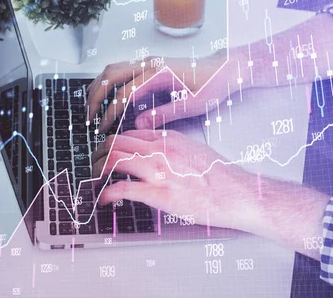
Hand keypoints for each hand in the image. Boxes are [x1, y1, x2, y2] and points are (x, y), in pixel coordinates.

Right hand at [87, 50, 242, 132]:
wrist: (225, 68)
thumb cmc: (213, 85)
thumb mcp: (192, 105)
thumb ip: (163, 114)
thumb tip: (138, 125)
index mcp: (158, 73)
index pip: (124, 93)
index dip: (110, 113)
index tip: (103, 128)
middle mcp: (150, 63)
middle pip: (110, 76)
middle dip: (96, 97)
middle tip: (89, 119)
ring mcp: (149, 61)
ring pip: (113, 69)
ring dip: (98, 87)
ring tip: (91, 107)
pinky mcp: (150, 64)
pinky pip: (121, 69)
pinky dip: (108, 81)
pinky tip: (106, 96)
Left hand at [91, 129, 259, 231]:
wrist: (239, 194)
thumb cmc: (223, 177)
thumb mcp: (196, 150)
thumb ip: (174, 149)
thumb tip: (159, 156)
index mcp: (170, 138)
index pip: (131, 132)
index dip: (115, 142)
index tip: (109, 151)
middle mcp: (160, 149)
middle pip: (116, 142)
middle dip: (99, 152)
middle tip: (94, 163)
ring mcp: (158, 170)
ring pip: (113, 159)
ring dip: (97, 168)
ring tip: (93, 178)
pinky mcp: (158, 193)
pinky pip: (122, 189)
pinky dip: (106, 194)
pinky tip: (104, 199)